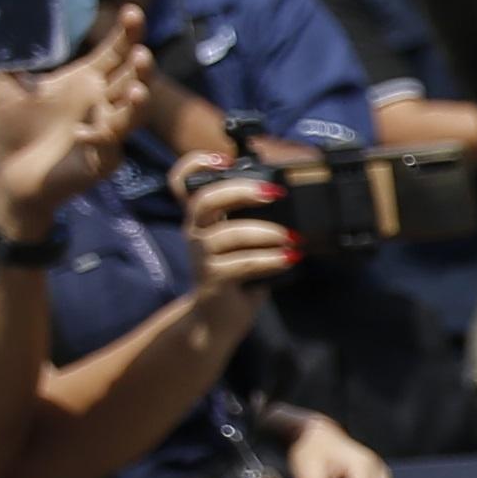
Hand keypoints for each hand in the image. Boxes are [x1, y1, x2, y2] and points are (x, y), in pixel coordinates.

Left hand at [0, 18, 152, 228]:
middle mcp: (102, 104)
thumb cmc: (11, 128)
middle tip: (142, 54)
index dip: (126, 33)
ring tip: (139, 92)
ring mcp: (107, 133)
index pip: (114, 53)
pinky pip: (109, 147)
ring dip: (138, 104)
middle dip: (141, 68)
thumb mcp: (2, 83)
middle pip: (133, 80)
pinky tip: (82, 135)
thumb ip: (9, 53)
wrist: (8, 173)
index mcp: (85, 81)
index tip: (133, 12)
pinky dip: (99, 139)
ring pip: (132, 115)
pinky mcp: (103, 161)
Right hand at [175, 158, 297, 299]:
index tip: (223, 159)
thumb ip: (255, 218)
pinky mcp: (213, 279)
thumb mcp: (244, 241)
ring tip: (294, 238)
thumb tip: (288, 196)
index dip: (194, 165)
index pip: (182, 184)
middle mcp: (196, 232)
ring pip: (230, 234)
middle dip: (241, 192)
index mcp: (203, 218)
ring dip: (267, 233)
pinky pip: (243, 263)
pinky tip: (289, 258)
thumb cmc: (238, 275)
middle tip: (275, 194)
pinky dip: (271, 259)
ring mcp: (201, 256)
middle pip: (204, 201)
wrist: (219, 318)